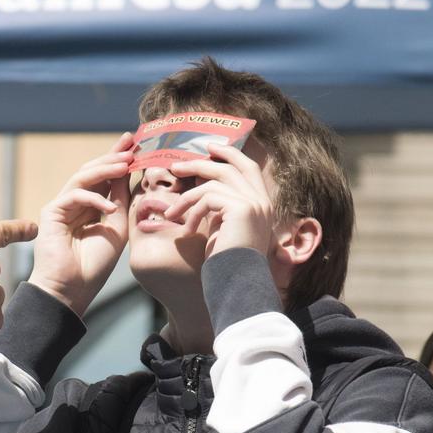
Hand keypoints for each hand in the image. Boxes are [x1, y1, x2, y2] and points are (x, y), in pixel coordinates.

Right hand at [27, 135, 132, 317]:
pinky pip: (74, 195)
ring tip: (125, 163)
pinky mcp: (51, 213)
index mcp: (91, 208)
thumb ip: (121, 201)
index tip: (137, 145)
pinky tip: (109, 207)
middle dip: (113, 155)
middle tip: (131, 143)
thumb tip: (128, 173)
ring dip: (105, 168)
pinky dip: (93, 198)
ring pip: (83, 177)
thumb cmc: (94, 265)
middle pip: (93, 171)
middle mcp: (75, 203)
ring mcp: (62, 206)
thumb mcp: (117, 228)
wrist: (72, 290)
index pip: (106, 178)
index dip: (119, 160)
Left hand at [164, 141, 275, 257]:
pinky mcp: (241, 209)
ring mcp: (253, 203)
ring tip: (170, 213)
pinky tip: (186, 230)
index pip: (248, 167)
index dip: (229, 154)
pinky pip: (207, 198)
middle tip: (177, 165)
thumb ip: (219, 208)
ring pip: (213, 182)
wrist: (236, 284)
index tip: (209, 148)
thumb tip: (200, 190)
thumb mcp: (224, 229)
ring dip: (186, 197)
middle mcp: (262, 200)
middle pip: (230, 166)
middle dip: (201, 162)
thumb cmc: (227, 264)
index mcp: (262, 204)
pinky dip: (191, 212)